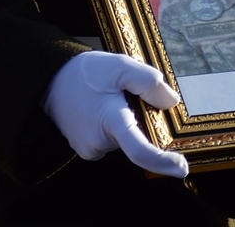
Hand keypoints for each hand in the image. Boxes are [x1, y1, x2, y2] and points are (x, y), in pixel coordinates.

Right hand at [44, 51, 187, 176]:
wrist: (51, 78)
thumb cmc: (87, 72)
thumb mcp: (121, 66)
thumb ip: (148, 82)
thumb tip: (171, 103)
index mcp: (111, 121)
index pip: (139, 151)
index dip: (163, 162)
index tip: (182, 168)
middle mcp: (100, 142)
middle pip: (137, 139)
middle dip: (142, 121)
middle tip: (126, 95)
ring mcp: (90, 148)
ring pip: (124, 139)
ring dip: (125, 121)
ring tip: (109, 98)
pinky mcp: (84, 149)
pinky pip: (111, 140)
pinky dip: (114, 126)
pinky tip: (101, 108)